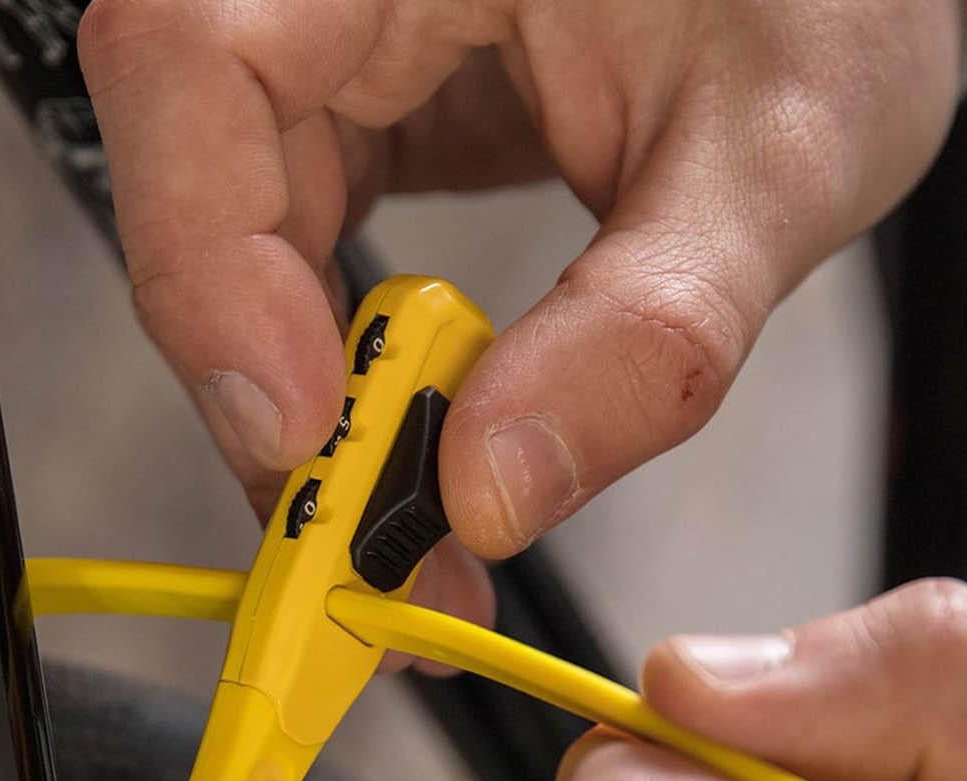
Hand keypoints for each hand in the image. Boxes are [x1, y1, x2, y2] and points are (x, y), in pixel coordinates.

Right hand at [78, 0, 960, 578]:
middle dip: (257, 377)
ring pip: (218, 234)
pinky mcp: (352, 107)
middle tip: (359, 544)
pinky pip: (282, 252)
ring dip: (299, 398)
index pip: (193, 56)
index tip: (302, 428)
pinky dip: (337, 369)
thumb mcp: (778, 153)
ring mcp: (330, 35)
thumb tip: (491, 497)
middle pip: (188, 170)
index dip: (206, 256)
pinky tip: (409, 451)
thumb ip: (648, 328)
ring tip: (401, 530)